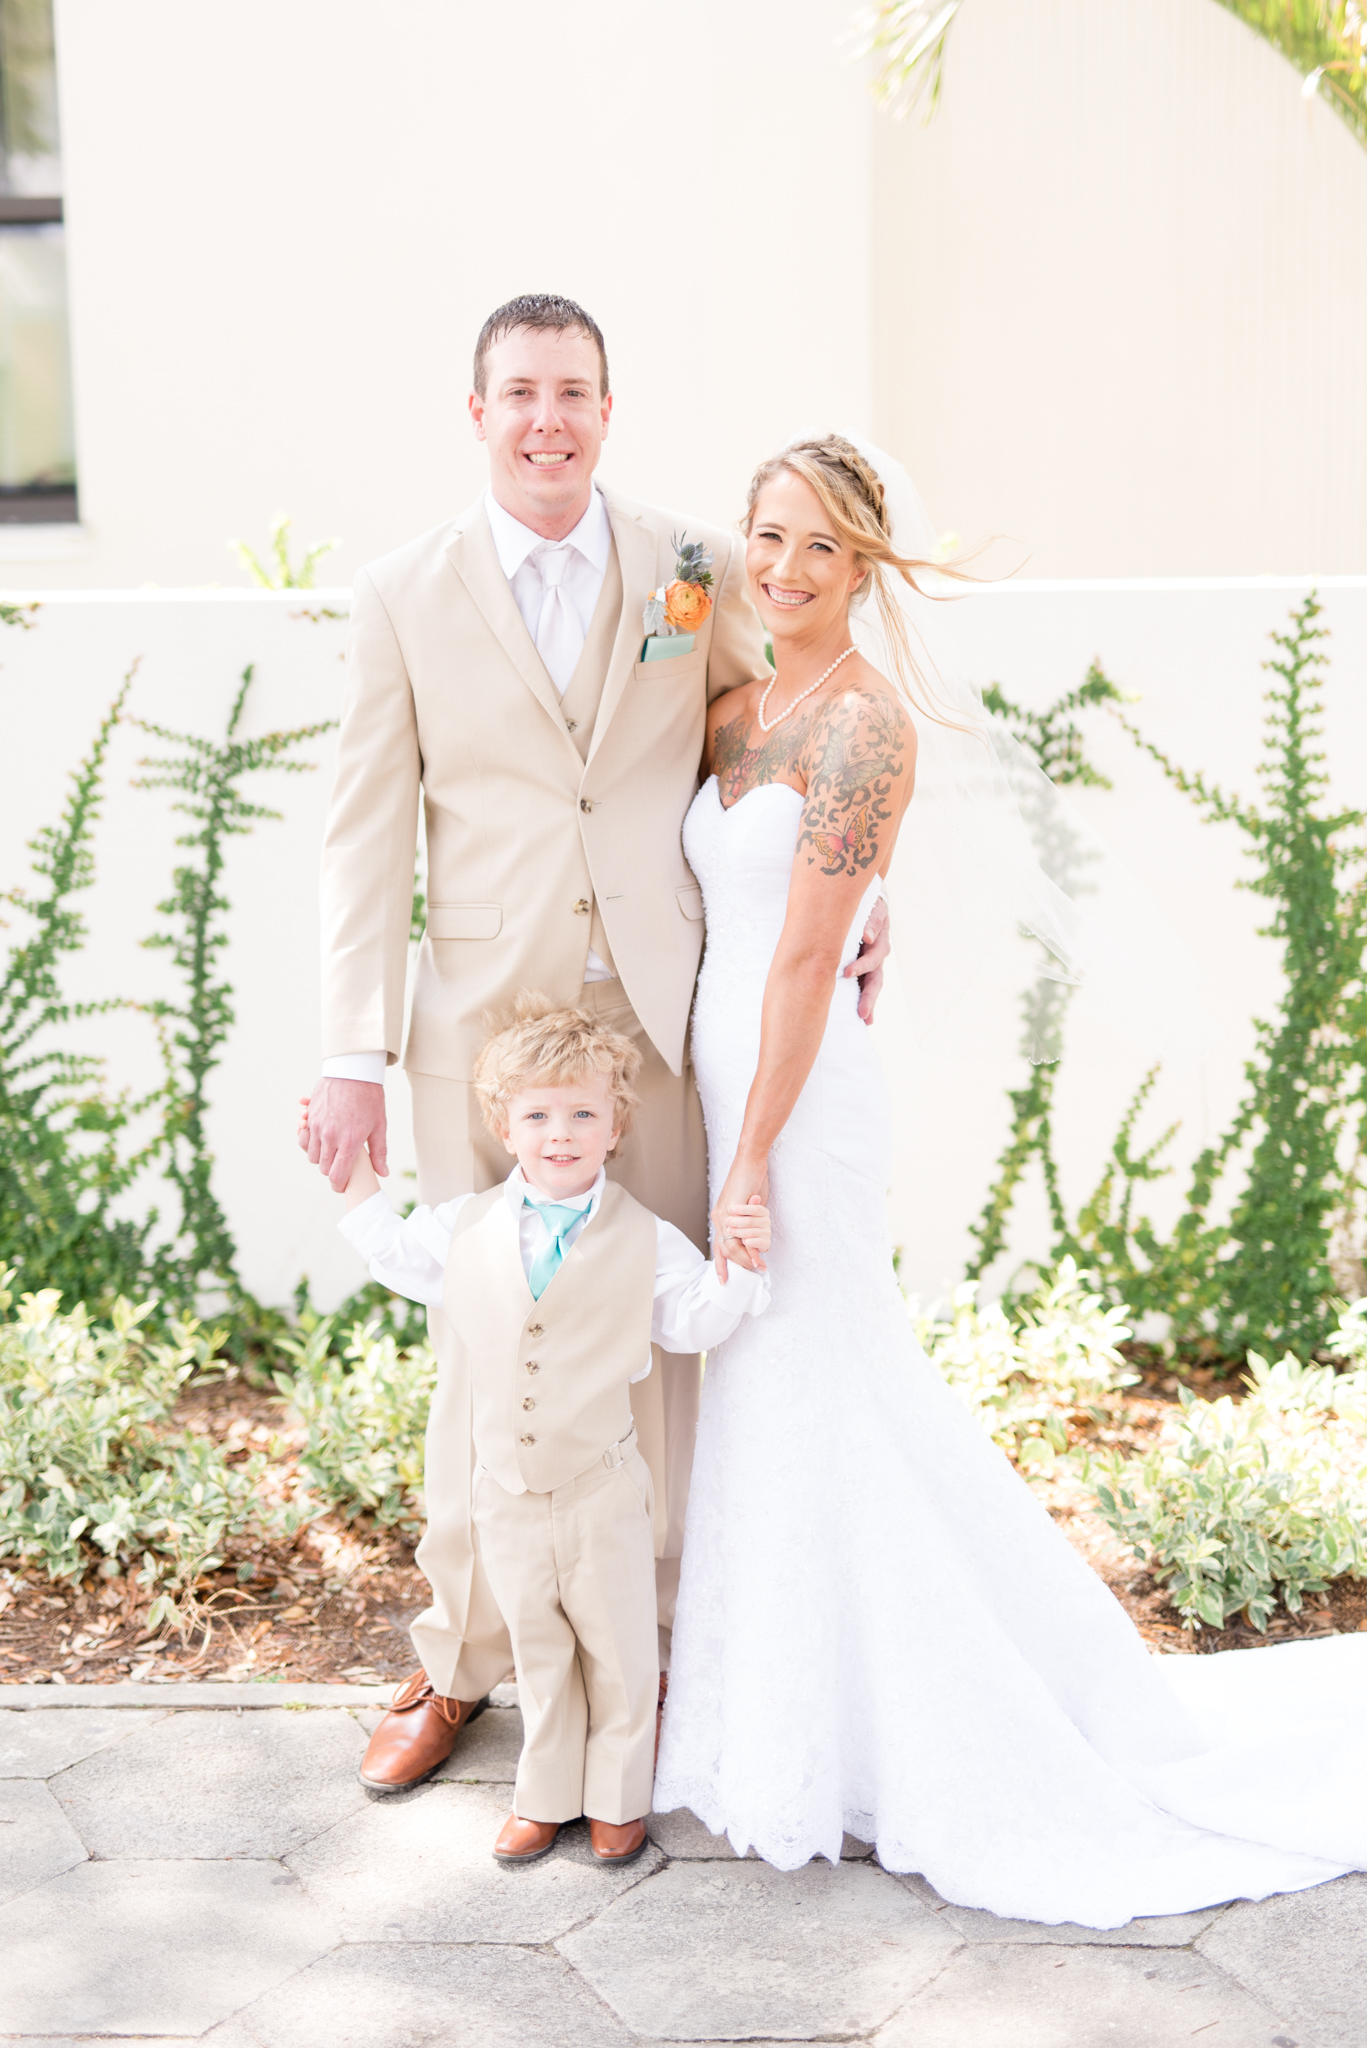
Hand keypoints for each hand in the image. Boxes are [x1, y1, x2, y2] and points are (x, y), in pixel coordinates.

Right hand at [299, 1076, 387, 1191]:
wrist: (353, 1071)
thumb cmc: (370, 1098)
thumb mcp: (379, 1126)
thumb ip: (379, 1152)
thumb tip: (383, 1173)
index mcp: (349, 1142)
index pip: (337, 1175)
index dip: (339, 1185)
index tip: (342, 1186)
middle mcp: (330, 1137)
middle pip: (323, 1168)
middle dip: (331, 1170)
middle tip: (340, 1164)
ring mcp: (317, 1126)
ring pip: (312, 1155)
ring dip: (320, 1157)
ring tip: (331, 1150)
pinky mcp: (309, 1117)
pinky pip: (303, 1138)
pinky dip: (308, 1142)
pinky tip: (319, 1138)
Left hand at [711, 1153, 770, 1282]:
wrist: (750, 1164)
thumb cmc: (750, 1183)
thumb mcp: (745, 1207)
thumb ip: (745, 1222)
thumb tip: (749, 1239)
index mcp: (720, 1217)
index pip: (717, 1247)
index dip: (720, 1265)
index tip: (724, 1280)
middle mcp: (719, 1217)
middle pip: (725, 1249)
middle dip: (740, 1264)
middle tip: (753, 1270)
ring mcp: (725, 1213)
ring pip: (733, 1244)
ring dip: (747, 1257)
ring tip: (758, 1264)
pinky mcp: (733, 1209)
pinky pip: (741, 1234)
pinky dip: (752, 1247)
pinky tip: (759, 1255)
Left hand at [843, 893, 889, 1024]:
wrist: (865, 903)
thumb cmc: (864, 905)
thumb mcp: (870, 907)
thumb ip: (870, 920)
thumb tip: (867, 937)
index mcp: (878, 939)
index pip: (873, 956)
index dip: (862, 966)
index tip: (847, 974)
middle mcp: (878, 953)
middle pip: (876, 977)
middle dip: (868, 996)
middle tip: (861, 1011)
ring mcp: (873, 962)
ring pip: (874, 985)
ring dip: (869, 1002)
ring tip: (864, 1018)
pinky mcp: (865, 968)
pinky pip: (867, 987)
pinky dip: (867, 1002)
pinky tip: (866, 1019)